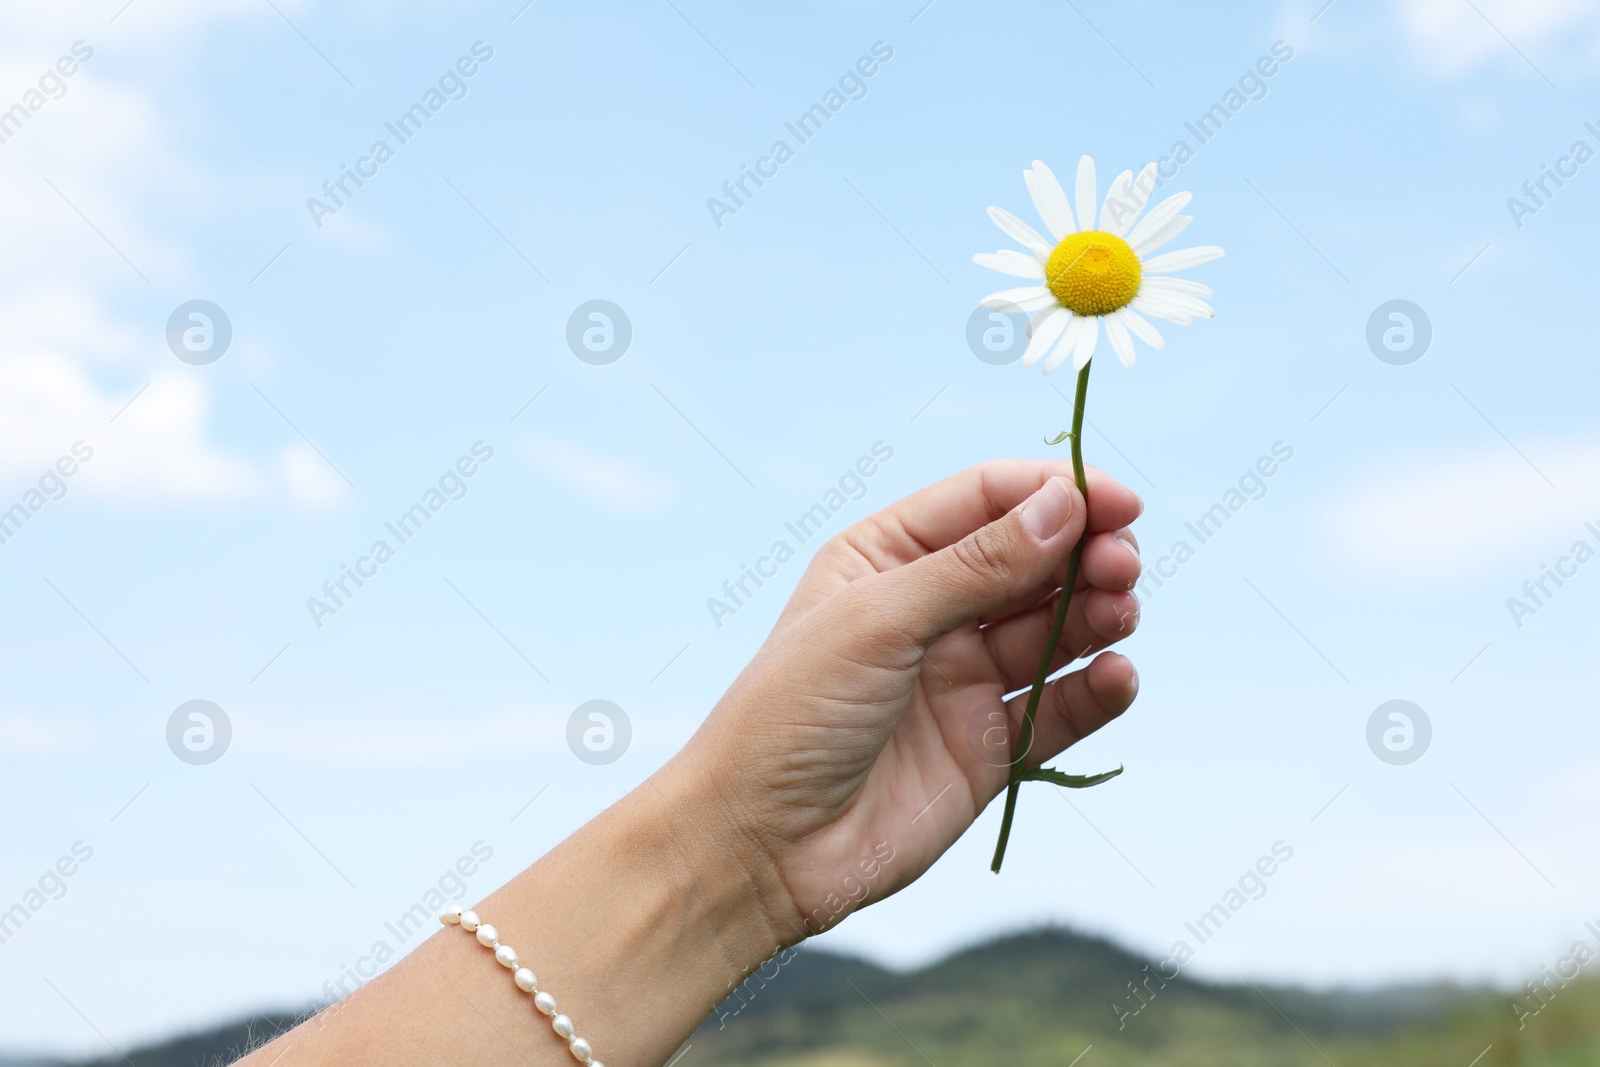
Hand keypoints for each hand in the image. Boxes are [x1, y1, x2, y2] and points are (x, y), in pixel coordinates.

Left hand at [679, 460, 1143, 937]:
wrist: (760, 845)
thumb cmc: (792, 714)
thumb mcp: (879, 620)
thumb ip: (976, 566)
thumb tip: (1065, 505)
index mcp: (887, 557)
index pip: (989, 501)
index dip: (1058, 494)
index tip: (1121, 502)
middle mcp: (930, 610)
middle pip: (1033, 561)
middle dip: (1086, 554)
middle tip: (1123, 565)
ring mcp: (961, 679)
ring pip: (1055, 631)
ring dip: (1098, 615)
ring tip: (1121, 614)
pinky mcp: (988, 748)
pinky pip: (1058, 708)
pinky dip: (1095, 689)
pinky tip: (1114, 677)